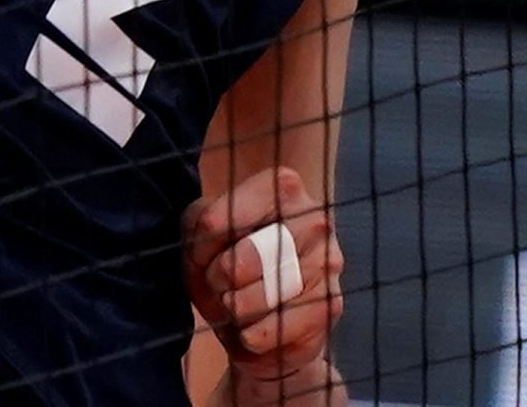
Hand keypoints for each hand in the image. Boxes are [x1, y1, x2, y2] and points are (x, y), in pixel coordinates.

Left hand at [185, 167, 344, 398]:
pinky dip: (250, 337)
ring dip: (233, 312)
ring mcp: (327, 263)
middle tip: (225, 285)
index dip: (197, 252)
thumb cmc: (235, 270)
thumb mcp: (206, 239)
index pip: (212, 223)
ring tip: (242, 306)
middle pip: (234, 264)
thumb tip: (205, 238)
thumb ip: (198, 228)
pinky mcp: (329, 307)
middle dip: (217, 284)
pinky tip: (258, 329)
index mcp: (284, 188)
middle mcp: (314, 219)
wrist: (272, 323)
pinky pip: (265, 332)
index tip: (207, 256)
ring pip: (246, 302)